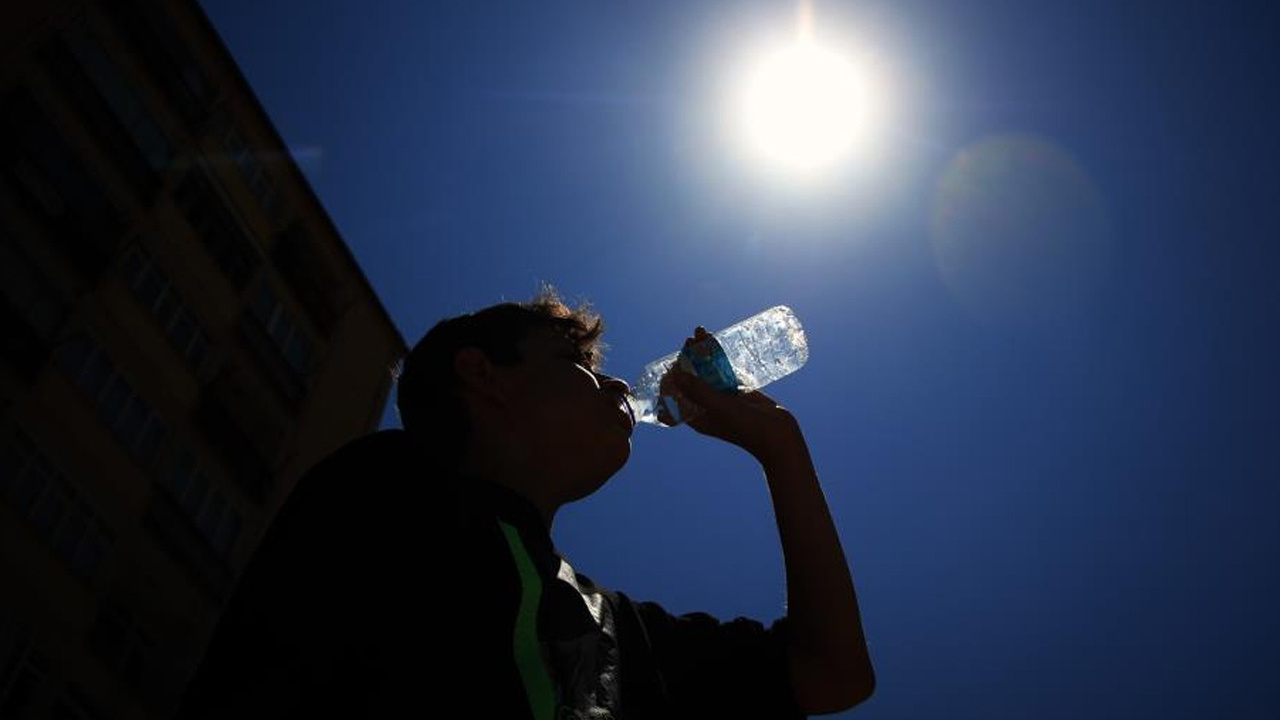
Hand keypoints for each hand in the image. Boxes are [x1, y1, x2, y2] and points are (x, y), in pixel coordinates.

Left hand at [662, 327, 806, 464]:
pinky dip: (719, 357)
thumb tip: (675, 373)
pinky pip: (724, 370)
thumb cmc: (746, 428)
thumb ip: (698, 391)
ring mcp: (723, 398)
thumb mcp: (719, 407)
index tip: (673, 361)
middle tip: (689, 341)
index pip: (675, 396)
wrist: (779, 435)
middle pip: (691, 379)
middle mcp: (707, 407)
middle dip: (688, 359)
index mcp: (697, 417)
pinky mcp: (738, 390)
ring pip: (708, 371)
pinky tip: (716, 342)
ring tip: (701, 332)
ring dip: (703, 353)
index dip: (671, 378)